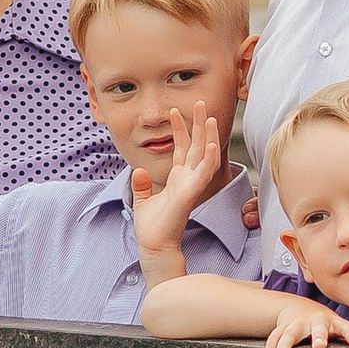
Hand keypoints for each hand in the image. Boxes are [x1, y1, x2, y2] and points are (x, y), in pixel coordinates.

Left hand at [131, 107, 223, 258]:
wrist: (154, 245)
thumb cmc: (151, 227)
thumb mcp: (141, 200)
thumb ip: (140, 185)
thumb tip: (137, 170)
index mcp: (178, 179)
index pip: (182, 148)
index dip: (181, 129)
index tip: (175, 110)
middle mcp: (187, 179)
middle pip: (196, 146)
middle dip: (199, 124)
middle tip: (200, 102)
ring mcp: (191, 185)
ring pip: (204, 156)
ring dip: (208, 136)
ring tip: (210, 116)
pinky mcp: (189, 193)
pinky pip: (202, 174)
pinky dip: (208, 159)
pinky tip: (211, 144)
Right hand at [263, 298, 348, 347]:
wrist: (298, 307)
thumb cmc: (323, 324)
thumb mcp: (335, 327)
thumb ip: (345, 339)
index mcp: (332, 322)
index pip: (344, 326)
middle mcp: (315, 321)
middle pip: (317, 328)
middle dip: (319, 336)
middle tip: (320, 346)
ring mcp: (297, 323)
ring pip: (289, 333)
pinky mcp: (282, 327)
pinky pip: (274, 337)